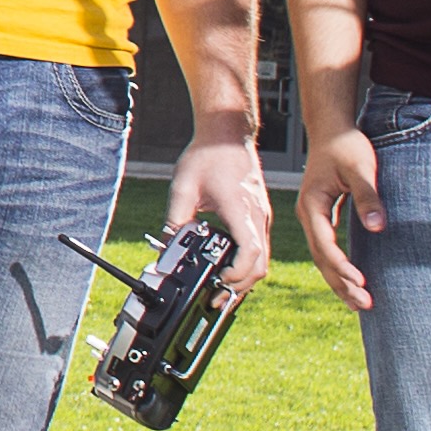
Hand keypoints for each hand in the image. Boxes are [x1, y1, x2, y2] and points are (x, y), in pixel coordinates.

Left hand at [164, 132, 271, 302]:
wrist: (228, 134)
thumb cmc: (208, 155)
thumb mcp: (183, 187)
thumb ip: (175, 219)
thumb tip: (167, 246)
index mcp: (241, 210)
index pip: (250, 254)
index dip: (236, 275)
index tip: (218, 282)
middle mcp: (257, 217)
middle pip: (260, 266)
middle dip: (240, 286)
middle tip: (216, 296)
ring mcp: (262, 217)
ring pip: (263, 260)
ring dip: (245, 277)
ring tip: (220, 288)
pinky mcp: (260, 215)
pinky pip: (260, 248)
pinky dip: (247, 264)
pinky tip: (228, 267)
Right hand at [297, 115, 388, 309]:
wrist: (332, 130)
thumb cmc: (346, 145)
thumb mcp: (361, 168)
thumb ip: (369, 196)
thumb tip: (378, 226)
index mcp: (312, 205)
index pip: (325, 244)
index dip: (342, 266)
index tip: (361, 281)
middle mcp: (307, 215)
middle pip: (321, 258)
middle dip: (341, 284)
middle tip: (364, 304)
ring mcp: (312, 217)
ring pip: (322, 258)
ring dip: (339, 281)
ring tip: (359, 303)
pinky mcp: (321, 217)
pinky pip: (327, 249)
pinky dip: (338, 268)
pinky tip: (352, 281)